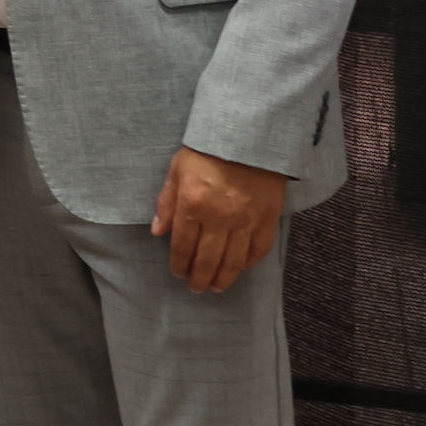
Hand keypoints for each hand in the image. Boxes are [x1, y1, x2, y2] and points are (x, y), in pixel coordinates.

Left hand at [150, 146, 285, 293]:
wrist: (248, 136)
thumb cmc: (207, 151)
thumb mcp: (177, 170)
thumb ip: (166, 203)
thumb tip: (158, 232)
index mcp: (193, 205)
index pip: (182, 245)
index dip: (179, 263)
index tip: (177, 273)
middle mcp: (219, 218)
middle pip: (207, 259)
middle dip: (199, 278)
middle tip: (195, 288)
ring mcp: (246, 221)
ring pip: (234, 261)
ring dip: (223, 278)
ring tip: (215, 288)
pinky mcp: (267, 219)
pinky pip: (258, 250)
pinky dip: (248, 263)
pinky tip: (240, 269)